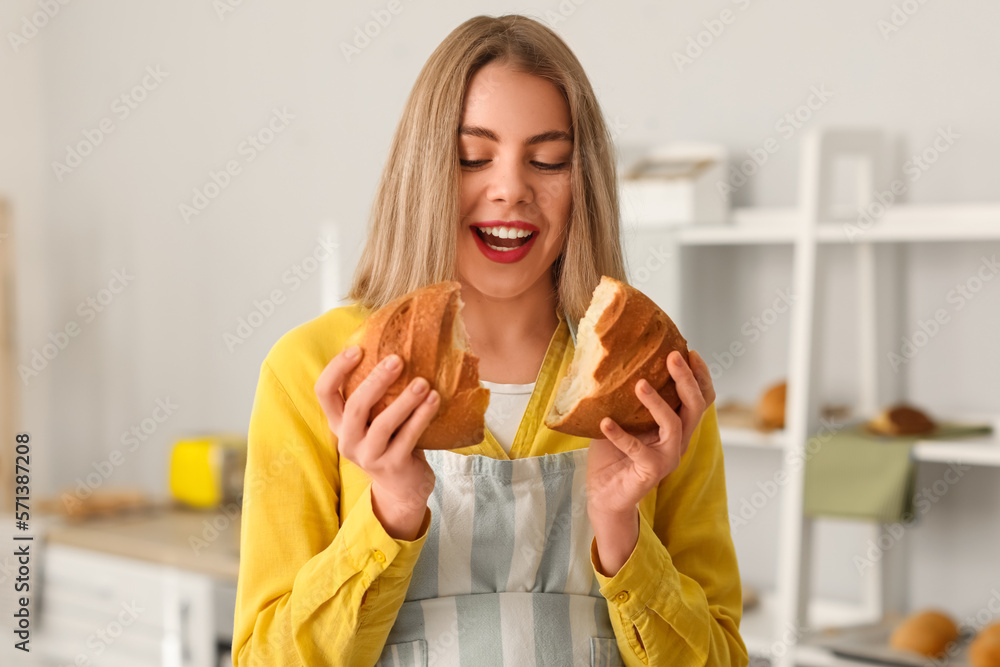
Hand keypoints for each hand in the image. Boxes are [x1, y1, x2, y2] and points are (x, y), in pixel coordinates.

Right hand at [314, 347, 439, 538]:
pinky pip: (407, 438)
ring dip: (404, 400)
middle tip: (397, 359)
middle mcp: (348, 439)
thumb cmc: (391, 440)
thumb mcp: (375, 417)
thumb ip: (375, 393)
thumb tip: (393, 343)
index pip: (324, 393)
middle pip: (355, 406)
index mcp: (338, 422)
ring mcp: (368, 456)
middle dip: (376, 380)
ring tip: (423, 382)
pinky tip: (434, 400)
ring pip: (382, 424)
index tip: (357, 349)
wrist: (403, 488)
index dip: (336, 369)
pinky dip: (421, 417)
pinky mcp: (392, 466)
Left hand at [587, 349, 715, 517]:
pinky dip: (620, 434)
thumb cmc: (613, 453)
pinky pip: (637, 449)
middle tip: (672, 356)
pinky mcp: (651, 472)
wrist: (604, 493)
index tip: (689, 350)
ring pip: (673, 424)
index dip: (700, 375)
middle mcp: (678, 440)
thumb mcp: (621, 417)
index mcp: (676, 425)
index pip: (700, 398)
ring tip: (639, 384)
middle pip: (694, 405)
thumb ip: (625, 396)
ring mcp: (667, 457)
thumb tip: (614, 359)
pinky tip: (604, 422)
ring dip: (657, 402)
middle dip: (686, 378)